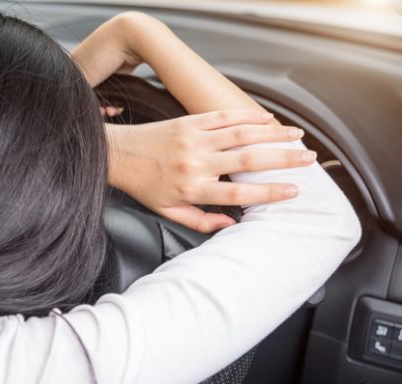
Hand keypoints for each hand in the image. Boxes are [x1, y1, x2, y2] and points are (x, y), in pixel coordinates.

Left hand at [107, 110, 316, 232]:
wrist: (118, 155)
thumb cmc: (144, 186)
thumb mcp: (168, 211)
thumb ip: (200, 221)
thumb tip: (230, 225)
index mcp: (192, 189)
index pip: (238, 194)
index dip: (269, 193)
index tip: (293, 190)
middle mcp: (196, 163)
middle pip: (248, 162)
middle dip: (283, 160)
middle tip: (308, 159)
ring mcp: (193, 139)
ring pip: (241, 134)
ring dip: (272, 134)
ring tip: (297, 135)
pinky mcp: (189, 121)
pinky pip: (224, 116)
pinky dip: (248, 116)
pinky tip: (267, 117)